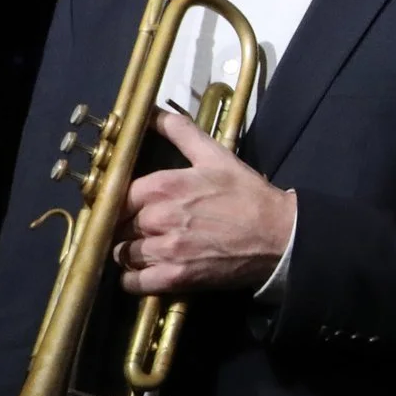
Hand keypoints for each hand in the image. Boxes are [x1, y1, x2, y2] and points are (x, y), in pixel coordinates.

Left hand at [116, 110, 294, 294]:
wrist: (281, 235)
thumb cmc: (248, 195)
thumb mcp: (215, 155)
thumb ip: (180, 131)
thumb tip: (152, 112)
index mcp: (162, 186)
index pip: (115, 195)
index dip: (118, 202)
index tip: (126, 207)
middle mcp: (158, 218)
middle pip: (116, 226)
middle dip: (125, 227)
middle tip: (139, 229)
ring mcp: (166, 251)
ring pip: (122, 254)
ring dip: (130, 253)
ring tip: (146, 250)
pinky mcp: (176, 278)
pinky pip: (134, 283)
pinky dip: (133, 280)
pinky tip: (145, 273)